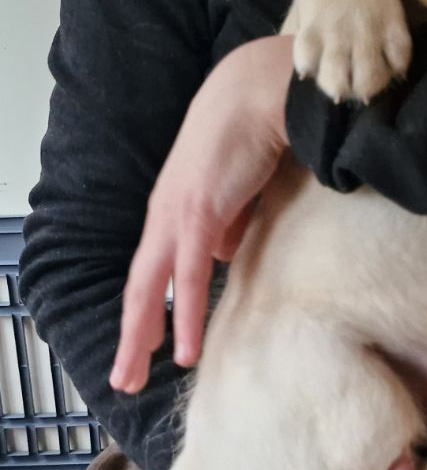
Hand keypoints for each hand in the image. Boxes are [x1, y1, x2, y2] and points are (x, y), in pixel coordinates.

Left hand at [110, 36, 293, 393]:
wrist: (260, 90)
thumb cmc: (253, 132)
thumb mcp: (236, 189)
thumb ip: (227, 224)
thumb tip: (223, 255)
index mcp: (174, 208)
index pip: (153, 269)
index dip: (147, 308)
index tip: (143, 344)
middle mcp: (165, 214)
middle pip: (139, 285)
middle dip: (130, 335)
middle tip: (123, 378)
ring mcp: (177, 213)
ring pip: (151, 287)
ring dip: (142, 335)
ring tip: (135, 376)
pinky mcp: (199, 211)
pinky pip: (189, 274)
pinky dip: (183, 314)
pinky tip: (183, 350)